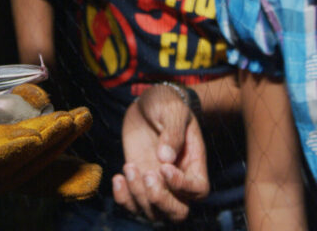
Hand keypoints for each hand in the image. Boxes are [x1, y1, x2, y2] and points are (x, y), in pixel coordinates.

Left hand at [113, 84, 208, 221]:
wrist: (146, 104)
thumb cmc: (165, 103)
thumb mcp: (172, 110)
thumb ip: (172, 132)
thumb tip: (166, 158)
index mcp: (194, 162)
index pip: (198, 189)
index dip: (182, 186)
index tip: (164, 166)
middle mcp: (178, 179)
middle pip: (178, 211)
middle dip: (161, 201)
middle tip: (147, 175)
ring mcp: (157, 183)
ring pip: (153, 212)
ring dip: (139, 195)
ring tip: (129, 166)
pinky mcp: (138, 182)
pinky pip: (132, 204)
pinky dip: (123, 198)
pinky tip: (118, 177)